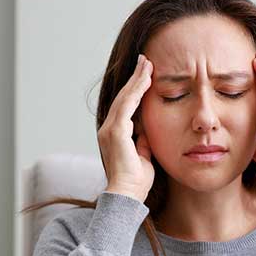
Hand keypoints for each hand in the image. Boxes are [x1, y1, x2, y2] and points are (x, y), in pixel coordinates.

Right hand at [98, 54, 154, 201]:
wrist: (127, 195)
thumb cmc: (136, 180)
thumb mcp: (143, 155)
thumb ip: (143, 141)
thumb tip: (147, 130)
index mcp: (115, 134)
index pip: (127, 106)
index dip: (136, 89)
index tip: (146, 74)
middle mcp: (108, 129)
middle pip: (124, 97)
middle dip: (136, 78)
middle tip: (146, 60)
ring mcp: (110, 130)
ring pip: (125, 98)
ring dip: (137, 80)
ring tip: (147, 64)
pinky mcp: (116, 133)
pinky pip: (127, 106)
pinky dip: (136, 92)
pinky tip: (145, 80)